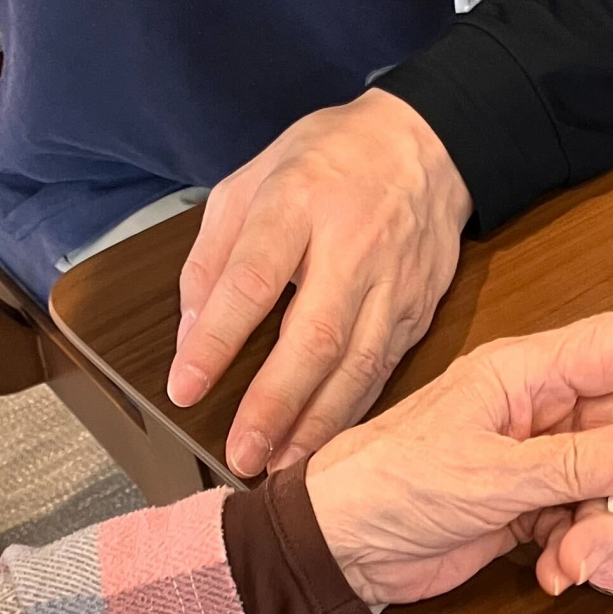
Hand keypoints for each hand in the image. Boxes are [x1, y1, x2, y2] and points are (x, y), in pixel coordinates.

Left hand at [166, 88, 472, 478]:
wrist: (427, 147)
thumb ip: (213, 257)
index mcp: (298, 203)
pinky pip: (383, 372)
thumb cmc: (328, 162)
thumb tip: (191, 336)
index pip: (252, 280)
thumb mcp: (251, 181)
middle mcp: (352, 247)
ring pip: (358, 365)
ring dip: (318, 424)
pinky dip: (351, 414)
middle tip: (241, 454)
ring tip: (281, 466)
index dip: (217, 339)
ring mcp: (393, 284)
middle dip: (275, 403)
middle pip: (314, 336)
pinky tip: (324, 444)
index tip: (185, 387)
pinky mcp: (418, 311)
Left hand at [304, 310, 612, 607]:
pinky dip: (578, 552)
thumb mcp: (490, 475)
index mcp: (524, 373)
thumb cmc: (387, 486)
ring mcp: (534, 459)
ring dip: (603, 530)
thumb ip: (577, 463)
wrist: (337, 548)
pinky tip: (553, 573)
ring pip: (609, 484)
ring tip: (572, 561)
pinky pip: (581, 522)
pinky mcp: (525, 506)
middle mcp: (536, 409)